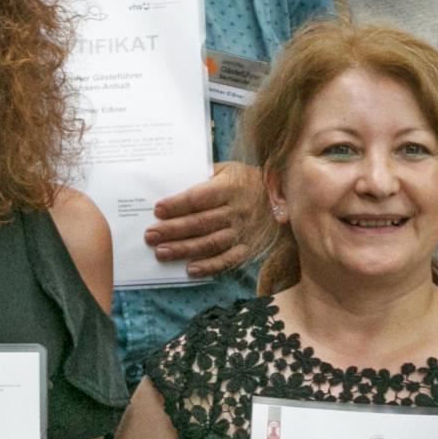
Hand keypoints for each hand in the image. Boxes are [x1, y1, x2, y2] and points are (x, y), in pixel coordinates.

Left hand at [147, 162, 262, 277]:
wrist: (287, 196)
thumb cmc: (247, 180)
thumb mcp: (228, 168)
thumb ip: (204, 174)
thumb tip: (173, 181)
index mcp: (230, 187)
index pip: (199, 197)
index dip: (177, 204)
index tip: (157, 210)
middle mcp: (237, 210)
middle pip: (201, 222)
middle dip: (173, 230)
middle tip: (150, 235)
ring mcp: (243, 231)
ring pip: (210, 243)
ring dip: (184, 249)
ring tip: (162, 253)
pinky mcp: (249, 247)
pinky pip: (227, 260)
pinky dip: (209, 266)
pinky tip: (190, 269)